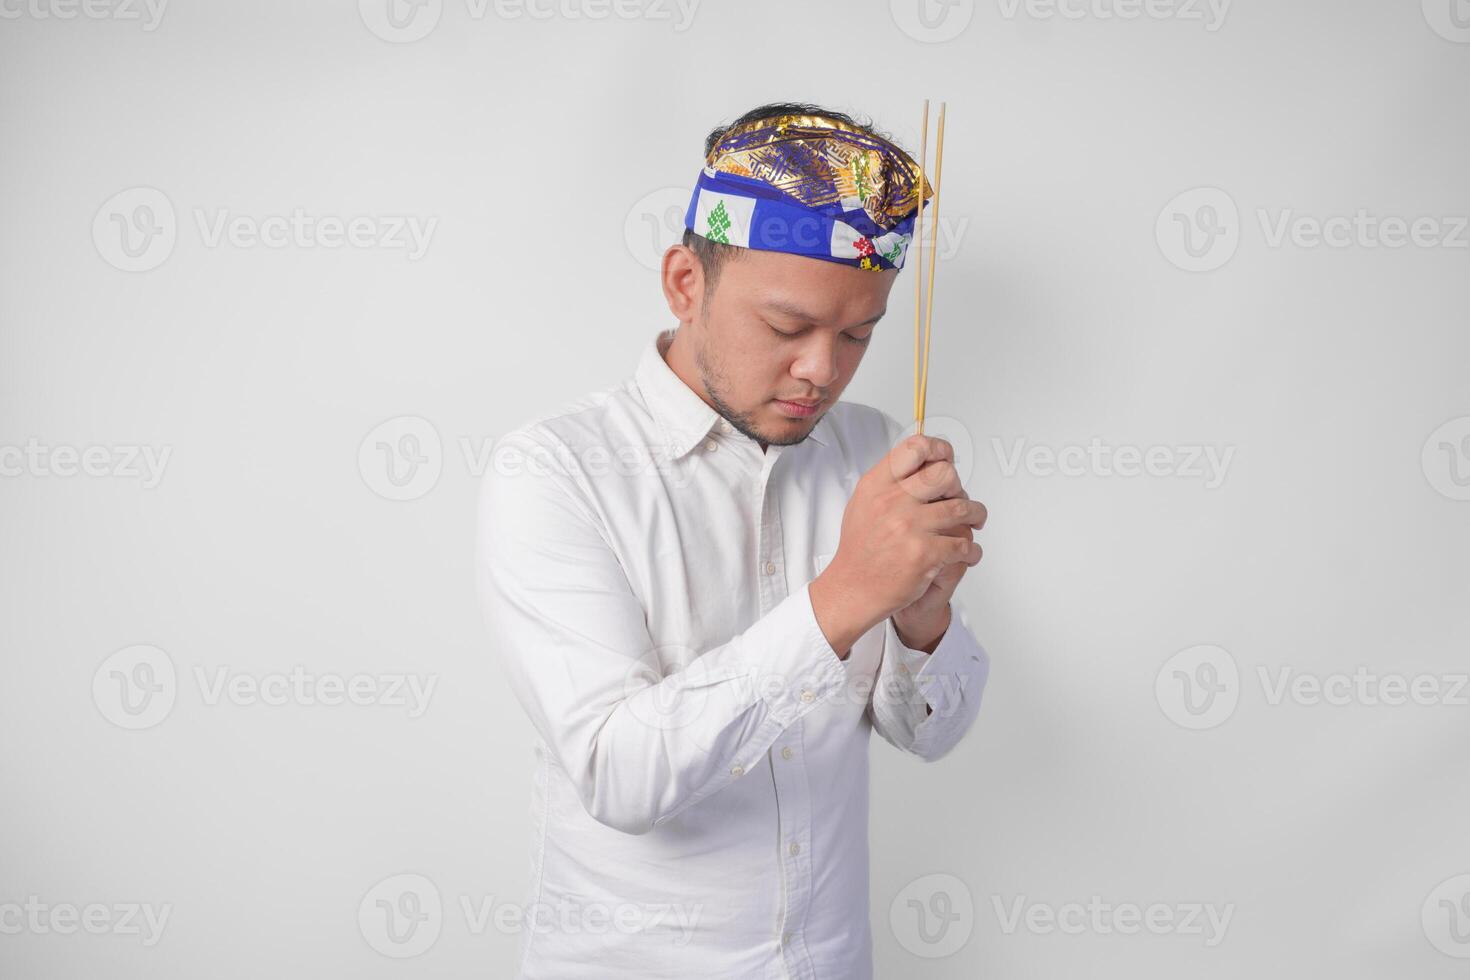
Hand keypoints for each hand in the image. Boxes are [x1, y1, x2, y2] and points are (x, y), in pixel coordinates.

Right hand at [809, 434, 984, 656]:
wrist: (853, 589)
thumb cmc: (860, 549)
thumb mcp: (864, 503)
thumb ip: (890, 481)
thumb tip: (921, 461)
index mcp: (877, 485)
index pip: (915, 448)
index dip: (938, 449)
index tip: (947, 458)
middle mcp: (893, 502)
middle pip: (945, 474)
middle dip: (959, 487)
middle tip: (959, 498)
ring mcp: (910, 528)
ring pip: (962, 508)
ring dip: (976, 516)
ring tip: (975, 522)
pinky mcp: (925, 554)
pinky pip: (964, 544)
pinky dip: (972, 551)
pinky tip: (967, 553)